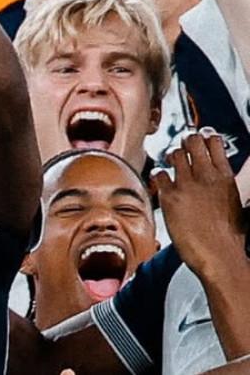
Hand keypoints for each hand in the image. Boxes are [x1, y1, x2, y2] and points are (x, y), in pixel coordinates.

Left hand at [154, 129, 246, 277]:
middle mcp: (206, 176)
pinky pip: (159, 174)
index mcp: (225, 176)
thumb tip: (214, 174)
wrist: (219, 255)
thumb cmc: (228, 235)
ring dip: (171, 157)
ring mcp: (187, 184)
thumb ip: (222, 183)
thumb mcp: (234, 201)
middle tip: (183, 150)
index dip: (204, 139)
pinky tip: (163, 184)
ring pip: (174, 153)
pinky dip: (159, 177)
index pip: (214, 141)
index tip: (200, 141)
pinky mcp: (170, 196)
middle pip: (191, 140)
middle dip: (185, 142)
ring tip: (171, 166)